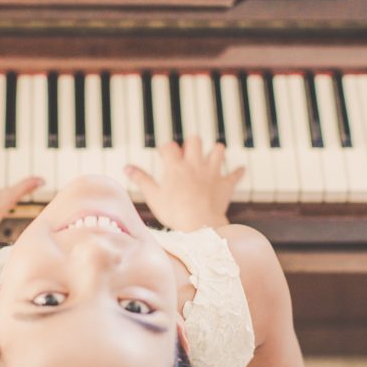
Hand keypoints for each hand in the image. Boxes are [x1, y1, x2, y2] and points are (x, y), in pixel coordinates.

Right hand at [124, 136, 243, 230]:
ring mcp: (211, 173)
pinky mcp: (224, 184)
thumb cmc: (174, 212)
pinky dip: (237, 172)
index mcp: (175, 166)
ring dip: (215, 151)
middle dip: (191, 143)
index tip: (163, 154)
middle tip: (187, 151)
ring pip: (217, 151)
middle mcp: (194, 165)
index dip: (165, 149)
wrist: (199, 226)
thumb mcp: (152, 195)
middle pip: (194, 141)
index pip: (169, 147)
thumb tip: (127, 168)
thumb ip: (140, 179)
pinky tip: (240, 169)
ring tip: (212, 153)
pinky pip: (234, 175)